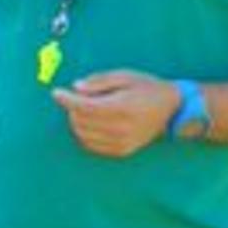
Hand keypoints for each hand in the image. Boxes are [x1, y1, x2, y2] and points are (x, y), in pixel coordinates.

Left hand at [52, 70, 179, 157]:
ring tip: (88, 108)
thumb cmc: (146, 88)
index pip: (84, 107)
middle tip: (80, 96)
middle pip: (81, 122)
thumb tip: (75, 88)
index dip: (67, 99)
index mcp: (122, 107)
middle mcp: (121, 129)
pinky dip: (85, 134)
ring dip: (77, 121)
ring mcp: (121, 143)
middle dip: (72, 108)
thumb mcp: (125, 76)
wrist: (171, 110)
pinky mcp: (121, 151)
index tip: (56, 92)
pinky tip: (93, 122)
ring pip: (83, 135)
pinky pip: (91, 145)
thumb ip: (99, 81)